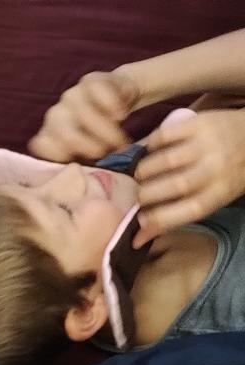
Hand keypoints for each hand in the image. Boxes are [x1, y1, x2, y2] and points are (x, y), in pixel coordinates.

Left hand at [29, 70, 142, 161]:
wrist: (118, 101)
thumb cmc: (100, 136)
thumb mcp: (88, 156)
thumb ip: (77, 165)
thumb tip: (77, 178)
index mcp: (48, 135)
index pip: (42, 147)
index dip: (64, 156)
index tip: (86, 161)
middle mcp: (54, 115)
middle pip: (66, 135)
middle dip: (92, 147)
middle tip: (111, 153)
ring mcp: (70, 95)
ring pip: (85, 114)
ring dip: (108, 131)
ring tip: (122, 141)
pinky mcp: (90, 80)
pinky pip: (99, 92)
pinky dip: (112, 106)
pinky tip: (120, 115)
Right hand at [133, 109, 244, 244]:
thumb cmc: (228, 175)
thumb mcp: (210, 200)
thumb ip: (174, 217)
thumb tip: (136, 240)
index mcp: (216, 195)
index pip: (179, 214)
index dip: (153, 221)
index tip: (140, 220)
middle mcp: (213, 171)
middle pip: (170, 187)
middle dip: (144, 194)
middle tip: (139, 194)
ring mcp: (206, 145)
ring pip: (164, 161)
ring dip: (143, 171)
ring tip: (141, 175)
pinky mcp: (199, 124)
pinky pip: (165, 135)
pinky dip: (150, 145)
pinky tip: (149, 152)